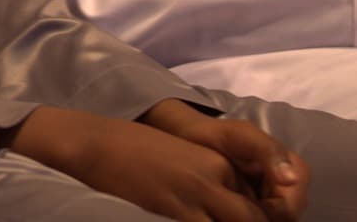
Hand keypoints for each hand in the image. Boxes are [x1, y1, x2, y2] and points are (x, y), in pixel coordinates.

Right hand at [6, 102, 304, 220]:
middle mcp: (215, 176)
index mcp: (218, 161)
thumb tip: (225, 207)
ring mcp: (197, 194)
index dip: (257, 221)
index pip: (256, 204)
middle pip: (253, 218)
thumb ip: (209, 182)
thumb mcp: (182, 158)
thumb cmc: (134, 150)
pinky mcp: (177, 209)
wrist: (99, 143)